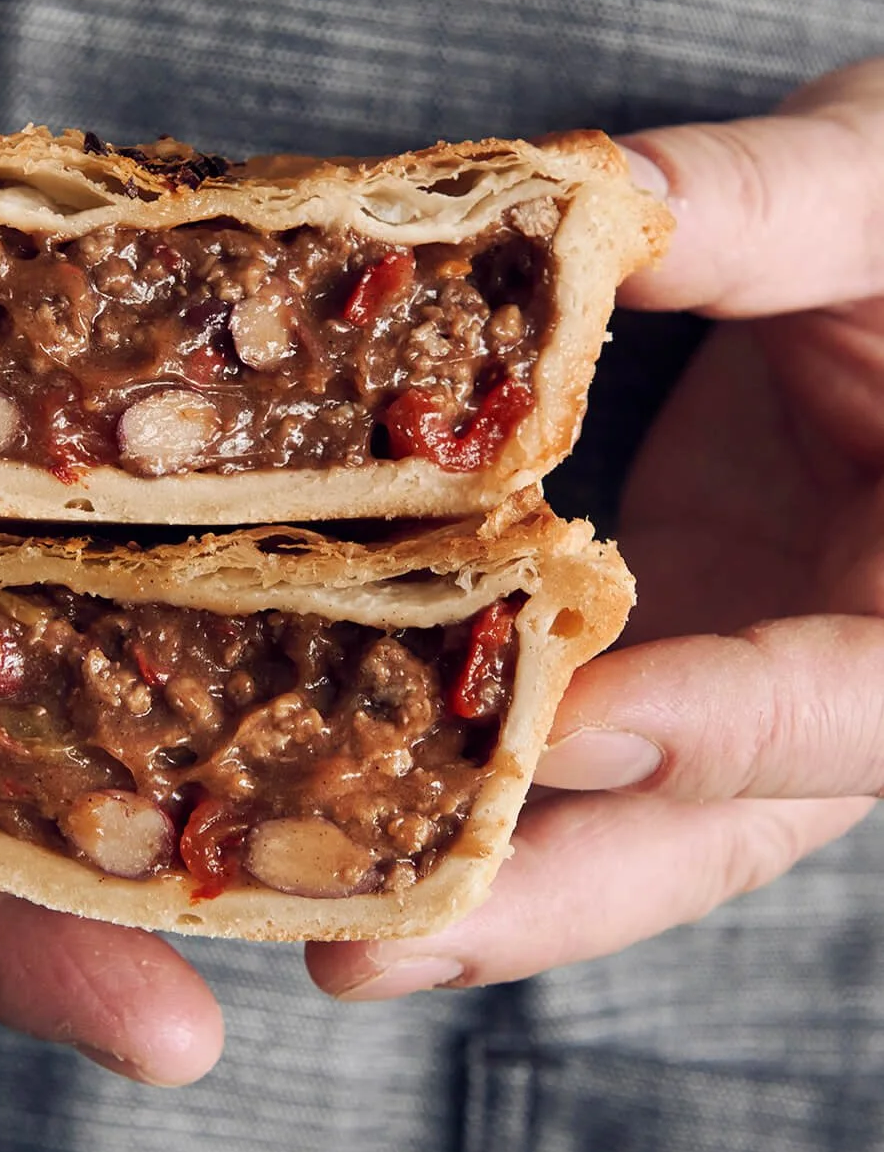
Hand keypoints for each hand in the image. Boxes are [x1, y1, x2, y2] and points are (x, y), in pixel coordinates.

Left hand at [310, 60, 883, 998]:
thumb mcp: (877, 198)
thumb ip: (763, 210)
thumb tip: (592, 204)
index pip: (859, 701)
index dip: (726, 727)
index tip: (566, 729)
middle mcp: (839, 663)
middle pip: (711, 825)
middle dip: (544, 896)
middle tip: (372, 953)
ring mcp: (729, 669)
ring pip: (618, 814)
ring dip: (472, 875)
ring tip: (324, 924)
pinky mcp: (648, 642)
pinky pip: (556, 732)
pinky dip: (456, 769)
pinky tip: (335, 789)